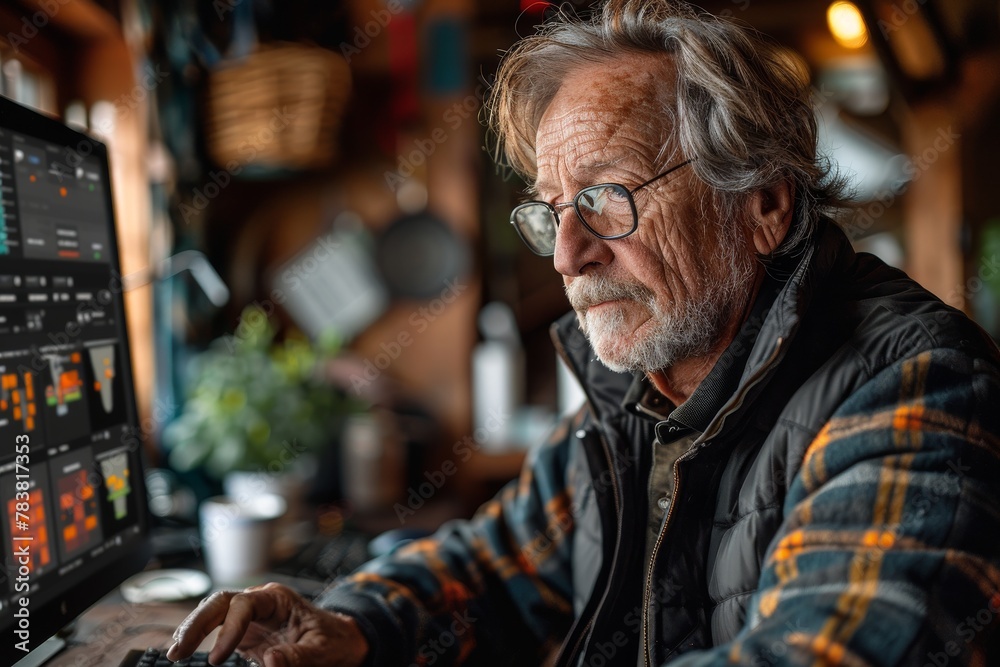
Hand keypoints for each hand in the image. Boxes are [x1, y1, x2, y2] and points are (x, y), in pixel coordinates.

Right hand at [166, 583, 368, 666]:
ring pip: (214, 613)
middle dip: (197, 623)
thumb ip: (298, 656)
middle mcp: (261, 603)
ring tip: (175, 652)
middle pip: (220, 602)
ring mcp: (251, 617)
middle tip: (178, 650)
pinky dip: (200, 637)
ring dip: (193, 628)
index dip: (228, 629)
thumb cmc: (334, 640)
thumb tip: (269, 661)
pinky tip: (184, 649)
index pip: (244, 605)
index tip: (217, 659)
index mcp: (278, 599)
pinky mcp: (246, 633)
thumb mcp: (322, 651)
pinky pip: (218, 629)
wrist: (341, 641)